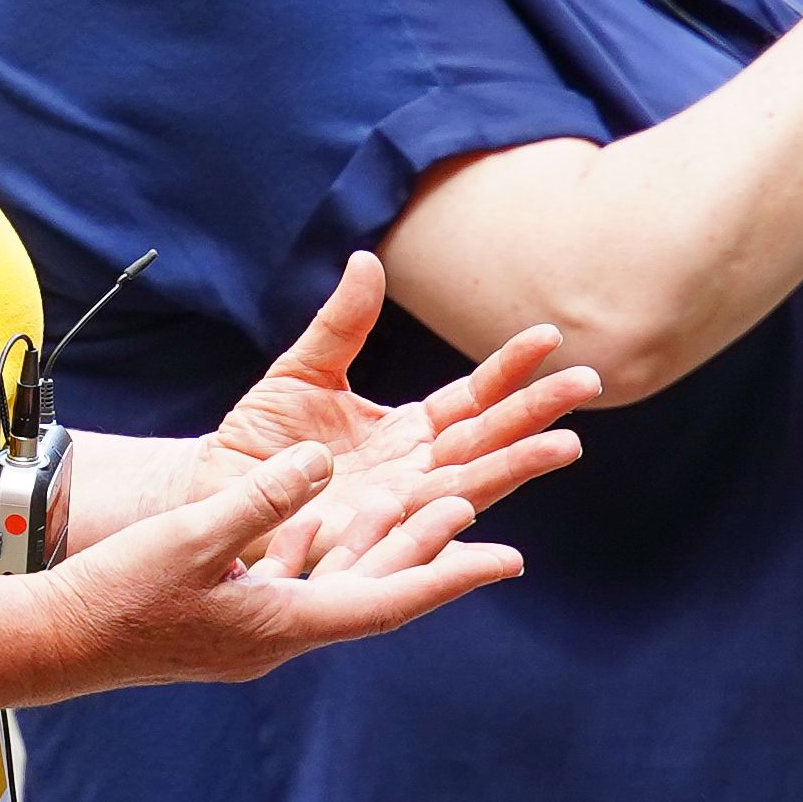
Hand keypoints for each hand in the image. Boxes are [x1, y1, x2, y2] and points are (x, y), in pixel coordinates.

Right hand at [39, 438, 527, 688]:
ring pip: (341, 585)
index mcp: (282, 624)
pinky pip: (304, 584)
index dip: (451, 576)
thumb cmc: (116, 595)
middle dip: (434, 557)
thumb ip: (260, 499)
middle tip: (494, 526)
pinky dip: (334, 554)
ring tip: (442, 517)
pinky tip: (341, 525)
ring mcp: (257, 631)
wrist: (52, 644)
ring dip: (389, 552)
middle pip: (376, 591)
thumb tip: (319, 460)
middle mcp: (282, 634)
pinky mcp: (233, 620)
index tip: (509, 559)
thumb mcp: (191, 539)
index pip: (388, 601)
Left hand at [196, 253, 598, 568]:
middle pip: (489, 438)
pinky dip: (459, 525)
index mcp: (410, 431)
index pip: (473, 396)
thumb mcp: (303, 369)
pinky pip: (422, 533)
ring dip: (519, 466)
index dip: (509, 368)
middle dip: (538, 412)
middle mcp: (417, 471)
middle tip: (588, 381)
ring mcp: (400, 509)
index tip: (548, 336)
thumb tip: (367, 258)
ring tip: (567, 444)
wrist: (215, 493)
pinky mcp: (373, 543)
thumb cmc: (259, 439)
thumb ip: (342, 323)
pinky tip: (495, 514)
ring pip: (472, 485)